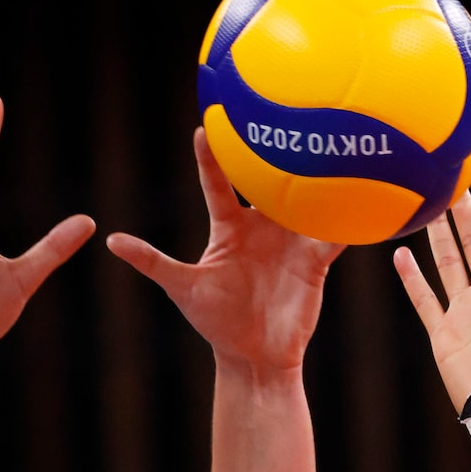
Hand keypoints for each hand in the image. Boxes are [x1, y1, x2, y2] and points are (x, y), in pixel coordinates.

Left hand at [107, 130, 342, 372]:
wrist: (256, 358)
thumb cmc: (217, 324)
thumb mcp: (183, 289)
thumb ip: (152, 262)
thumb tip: (111, 240)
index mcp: (229, 228)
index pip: (219, 183)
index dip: (211, 156)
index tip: (205, 126)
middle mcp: (261, 228)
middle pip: (267, 181)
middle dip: (270, 151)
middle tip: (272, 113)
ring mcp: (290, 242)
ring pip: (303, 201)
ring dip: (314, 178)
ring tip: (323, 142)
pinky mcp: (315, 262)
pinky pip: (332, 236)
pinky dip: (346, 220)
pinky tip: (359, 200)